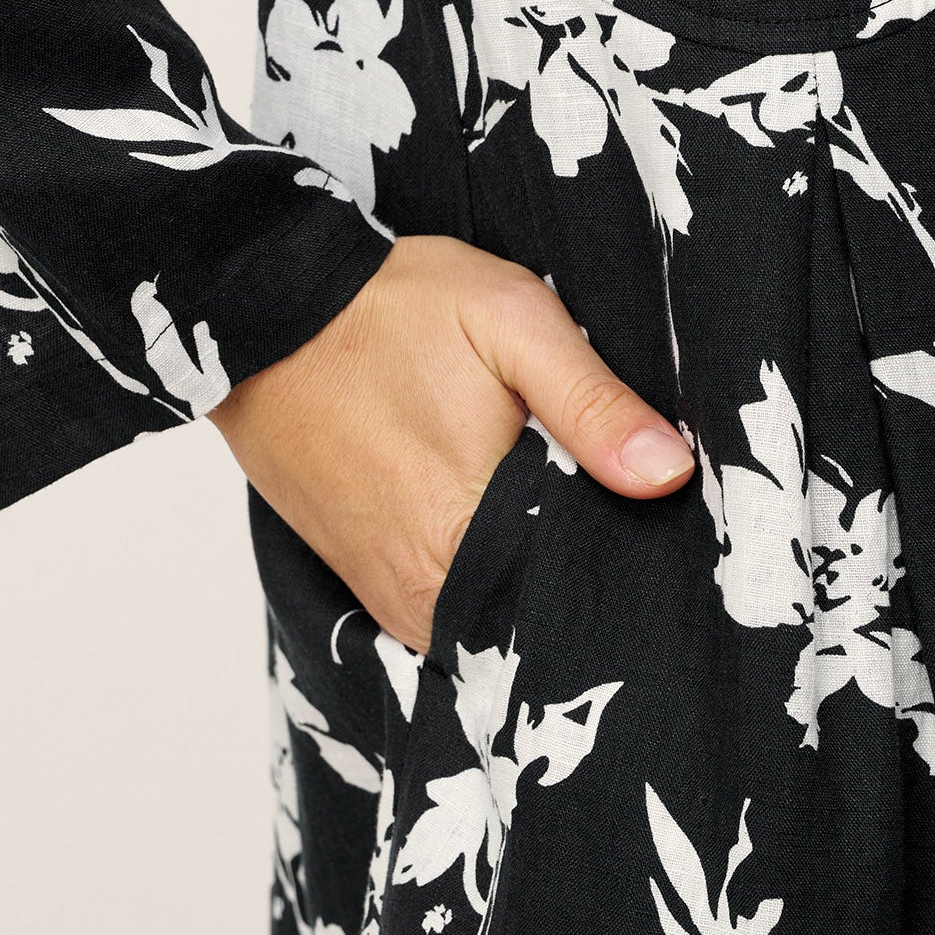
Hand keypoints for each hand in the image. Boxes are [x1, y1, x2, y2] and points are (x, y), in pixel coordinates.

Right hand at [206, 234, 694, 654]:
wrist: (263, 312)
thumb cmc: (387, 309)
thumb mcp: (511, 322)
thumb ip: (594, 404)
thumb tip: (671, 475)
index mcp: (466, 535)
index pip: (578, 601)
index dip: (626, 575)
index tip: (659, 546)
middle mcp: (424, 592)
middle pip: (538, 623)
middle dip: (583, 586)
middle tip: (622, 529)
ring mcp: (391, 598)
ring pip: (495, 625)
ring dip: (533, 590)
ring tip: (564, 529)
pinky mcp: (370, 588)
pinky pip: (450, 615)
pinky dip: (487, 587)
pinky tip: (512, 538)